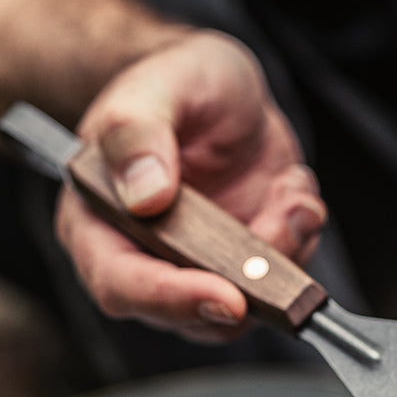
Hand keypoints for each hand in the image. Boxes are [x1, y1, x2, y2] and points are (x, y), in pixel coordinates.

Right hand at [56, 30, 325, 342]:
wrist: (221, 88)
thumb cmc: (174, 82)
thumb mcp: (158, 85)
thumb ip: (139, 133)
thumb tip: (145, 196)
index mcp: (98, 220)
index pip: (121, 284)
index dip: (172, 298)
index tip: (226, 296)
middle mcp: (142, 256)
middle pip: (187, 313)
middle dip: (246, 282)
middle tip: (282, 225)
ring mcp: (196, 267)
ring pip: (242, 310)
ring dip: (283, 256)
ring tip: (288, 192)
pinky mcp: (242, 266)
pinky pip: (279, 282)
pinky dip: (299, 239)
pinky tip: (289, 190)